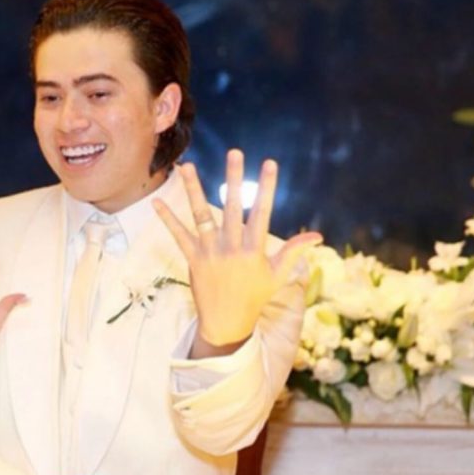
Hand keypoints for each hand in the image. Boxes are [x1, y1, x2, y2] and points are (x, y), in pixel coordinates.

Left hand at [154, 149, 321, 353]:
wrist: (227, 322)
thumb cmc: (255, 296)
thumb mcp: (277, 275)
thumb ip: (294, 251)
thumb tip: (317, 235)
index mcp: (254, 250)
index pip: (262, 212)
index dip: (266, 187)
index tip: (270, 164)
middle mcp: (232, 248)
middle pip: (232, 207)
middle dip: (233, 178)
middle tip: (234, 152)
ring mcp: (210, 253)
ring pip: (201, 215)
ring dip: (193, 190)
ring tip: (188, 167)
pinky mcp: (193, 258)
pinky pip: (178, 235)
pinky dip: (167, 218)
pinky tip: (156, 201)